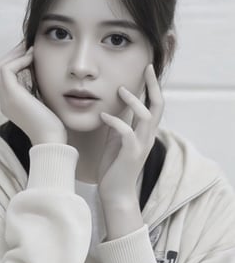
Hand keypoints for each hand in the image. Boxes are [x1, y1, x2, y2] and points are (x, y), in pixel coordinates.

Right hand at [0, 41, 67, 144]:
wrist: (52, 140)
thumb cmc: (53, 125)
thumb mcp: (44, 103)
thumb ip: (39, 90)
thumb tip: (44, 74)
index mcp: (11, 102)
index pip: (6, 75)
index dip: (17, 61)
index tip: (32, 53)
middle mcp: (4, 100)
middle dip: (14, 54)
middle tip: (29, 46)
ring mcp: (6, 98)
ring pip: (0, 67)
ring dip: (15, 54)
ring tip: (31, 49)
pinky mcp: (12, 96)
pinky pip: (7, 70)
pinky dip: (19, 60)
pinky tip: (33, 58)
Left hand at [97, 64, 163, 206]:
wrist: (115, 194)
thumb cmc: (115, 167)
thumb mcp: (117, 141)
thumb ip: (119, 126)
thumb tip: (114, 109)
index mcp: (144, 133)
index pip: (154, 105)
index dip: (152, 87)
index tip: (147, 70)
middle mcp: (147, 137)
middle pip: (158, 106)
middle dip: (153, 86)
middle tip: (147, 69)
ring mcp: (141, 145)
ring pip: (147, 117)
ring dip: (134, 102)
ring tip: (120, 90)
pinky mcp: (131, 154)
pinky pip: (127, 133)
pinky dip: (116, 121)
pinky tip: (103, 115)